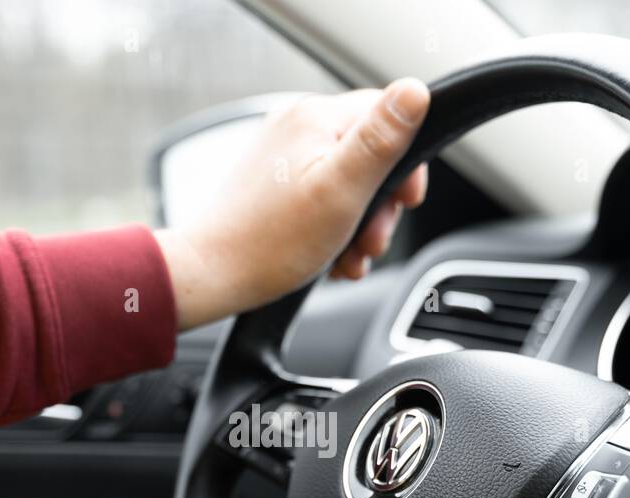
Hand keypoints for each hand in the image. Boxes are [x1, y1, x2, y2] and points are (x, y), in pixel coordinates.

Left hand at [157, 78, 430, 329]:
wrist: (212, 275)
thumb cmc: (272, 242)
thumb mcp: (342, 190)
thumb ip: (382, 140)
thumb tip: (416, 91)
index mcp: (316, 117)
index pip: (388, 116)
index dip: (406, 164)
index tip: (405, 202)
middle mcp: (296, 125)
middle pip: (369, 155)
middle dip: (380, 205)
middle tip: (371, 242)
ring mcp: (282, 154)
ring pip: (347, 181)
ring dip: (359, 224)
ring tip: (348, 258)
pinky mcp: (273, 182)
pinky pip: (321, 196)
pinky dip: (333, 228)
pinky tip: (330, 258)